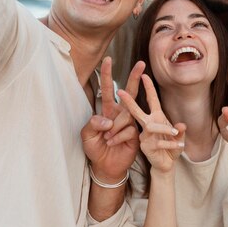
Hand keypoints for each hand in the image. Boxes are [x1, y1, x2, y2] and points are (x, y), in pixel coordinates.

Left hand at [81, 57, 141, 182]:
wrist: (105, 166)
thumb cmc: (95, 148)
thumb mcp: (86, 136)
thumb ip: (92, 124)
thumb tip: (107, 119)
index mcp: (108, 110)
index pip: (108, 89)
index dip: (107, 74)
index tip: (108, 59)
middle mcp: (120, 113)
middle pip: (129, 92)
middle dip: (135, 77)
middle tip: (141, 64)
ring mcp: (129, 123)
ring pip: (126, 115)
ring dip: (114, 127)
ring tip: (106, 138)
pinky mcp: (135, 134)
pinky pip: (128, 130)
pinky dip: (118, 137)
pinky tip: (113, 143)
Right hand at [118, 74, 185, 173]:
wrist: (166, 165)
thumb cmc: (170, 148)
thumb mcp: (179, 138)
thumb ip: (180, 132)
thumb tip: (182, 125)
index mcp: (156, 117)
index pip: (151, 100)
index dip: (148, 87)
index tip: (144, 75)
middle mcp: (148, 124)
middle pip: (136, 110)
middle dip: (129, 101)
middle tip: (120, 91)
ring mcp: (145, 135)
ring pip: (150, 126)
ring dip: (164, 128)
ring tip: (176, 133)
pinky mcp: (145, 147)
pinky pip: (157, 143)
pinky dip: (171, 144)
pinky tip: (180, 145)